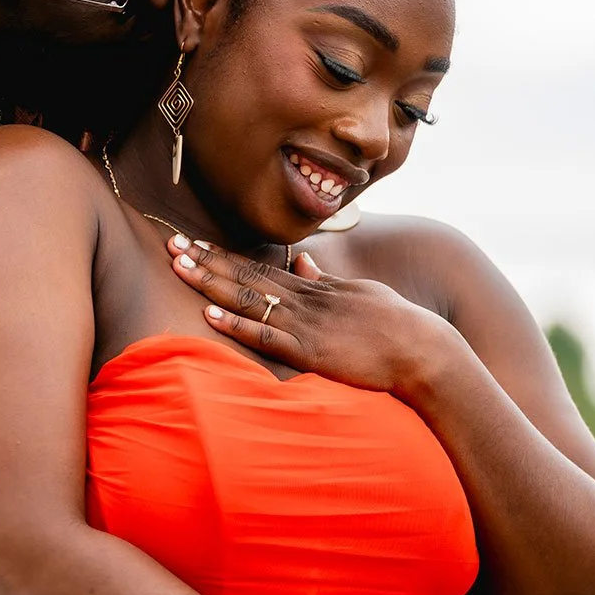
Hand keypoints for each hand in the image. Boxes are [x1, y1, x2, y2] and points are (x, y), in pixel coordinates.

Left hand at [166, 235, 451, 397]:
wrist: (423, 349)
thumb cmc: (396, 325)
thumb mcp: (360, 292)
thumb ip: (327, 280)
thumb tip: (303, 262)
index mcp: (315, 287)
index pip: (259, 265)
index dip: (223, 254)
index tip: (194, 242)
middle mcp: (305, 299)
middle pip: (246, 274)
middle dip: (206, 259)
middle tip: (171, 242)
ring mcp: (305, 324)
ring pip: (249, 298)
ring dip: (211, 282)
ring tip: (179, 267)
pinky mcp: (310, 351)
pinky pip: (266, 336)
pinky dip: (236, 324)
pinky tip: (209, 314)